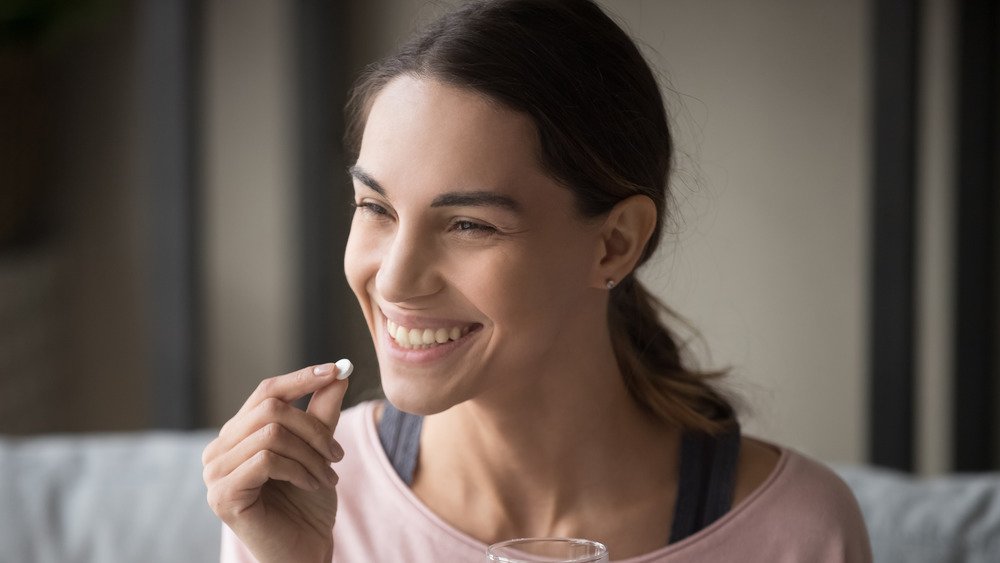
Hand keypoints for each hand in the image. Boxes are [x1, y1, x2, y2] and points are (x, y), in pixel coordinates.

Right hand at [202, 362, 351, 562]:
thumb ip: (322, 413)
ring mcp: (214, 473)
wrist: (304, 551)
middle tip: (338, 455)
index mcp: (238, 435)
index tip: (336, 370)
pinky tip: (310, 486)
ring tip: (328, 477)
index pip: (266, 391)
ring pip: (271, 434)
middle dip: (314, 429)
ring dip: (311, 455)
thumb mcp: (319, 450)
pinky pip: (266, 460)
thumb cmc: (307, 504)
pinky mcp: (222, 495)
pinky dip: (299, 470)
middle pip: (271, 409)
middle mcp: (218, 450)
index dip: (301, 377)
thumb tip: (338, 372)